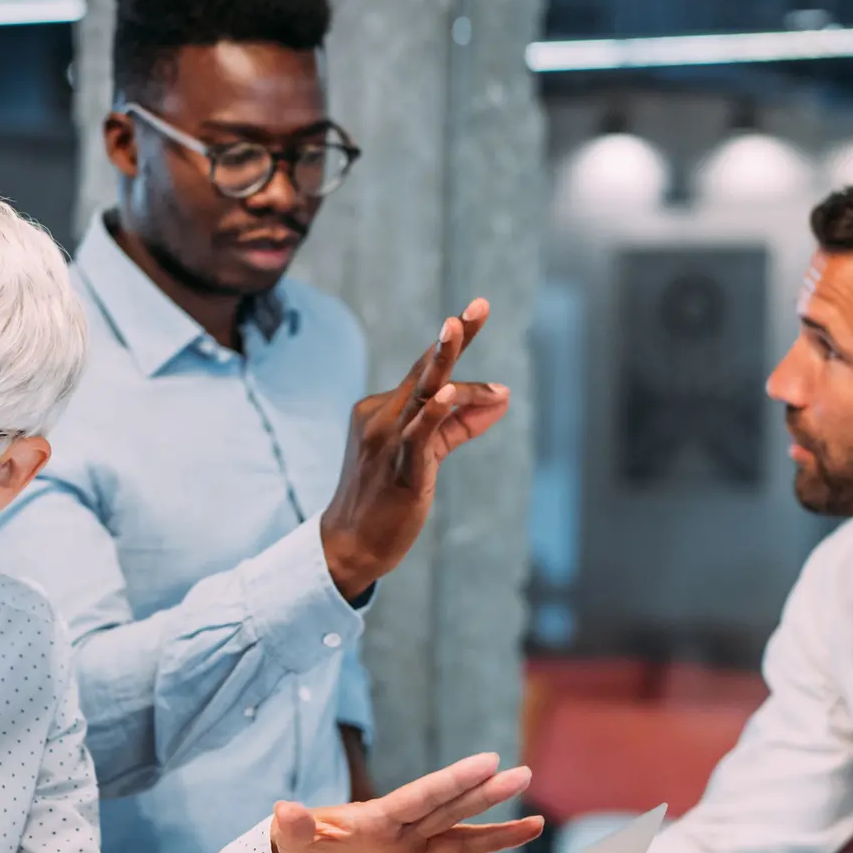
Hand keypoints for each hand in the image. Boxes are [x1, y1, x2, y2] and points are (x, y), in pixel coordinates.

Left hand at [270, 753, 539, 852]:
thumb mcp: (294, 835)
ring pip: (461, 842)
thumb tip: (285, 811)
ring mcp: (413, 851)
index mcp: (381, 815)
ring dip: (497, 836)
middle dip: (487, 793)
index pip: (424, 795)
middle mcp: (405, 829)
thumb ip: (297, 825)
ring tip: (535, 825)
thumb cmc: (300, 841)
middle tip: (522, 775)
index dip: (456, 779)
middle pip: (452, 809)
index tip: (489, 760)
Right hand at [320, 300, 509, 599]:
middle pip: (424, 371)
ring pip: (425, 395)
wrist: (349, 546)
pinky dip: (436, 412)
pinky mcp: (399, 468)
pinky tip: (451, 393)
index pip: (425, 371)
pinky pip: (420, 434)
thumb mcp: (426, 455)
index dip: (451, 341)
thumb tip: (503, 396)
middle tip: (478, 306)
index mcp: (382, 411)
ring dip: (444, 360)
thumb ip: (461, 424)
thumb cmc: (386, 500)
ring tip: (458, 326)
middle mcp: (380, 417)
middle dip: (452, 337)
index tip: (475, 310)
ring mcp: (387, 441)